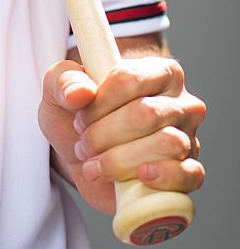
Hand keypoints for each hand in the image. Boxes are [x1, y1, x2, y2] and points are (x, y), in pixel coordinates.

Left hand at [38, 54, 205, 214]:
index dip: (99, 102)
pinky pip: (190, 174)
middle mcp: (181, 101)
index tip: (79, 118)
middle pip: (147, 113)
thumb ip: (63, 81)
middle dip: (105, 134)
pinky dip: (164, 177)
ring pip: (167, 144)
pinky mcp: (189, 172)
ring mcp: (189, 137)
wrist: (86, 158)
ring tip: (96, 164)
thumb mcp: (59, 91)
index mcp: (157, 71)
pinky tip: (140, 177)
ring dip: (121, 159)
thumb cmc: (79, 116)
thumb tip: (80, 93)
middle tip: (84, 144)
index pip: (130, 78)